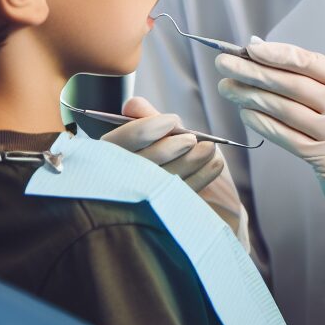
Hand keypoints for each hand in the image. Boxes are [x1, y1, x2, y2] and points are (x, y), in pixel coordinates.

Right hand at [101, 95, 225, 194]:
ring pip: (159, 181)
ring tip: (209, 148)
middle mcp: (116, 184)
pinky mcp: (163, 219)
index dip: (144, 130)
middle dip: (169, 148)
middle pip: (137, 165)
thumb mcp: (166, 135)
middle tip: (192, 139)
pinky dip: (201, 176)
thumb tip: (133, 105)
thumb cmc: (179, 158)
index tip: (172, 121)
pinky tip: (215, 163)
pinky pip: (179, 196)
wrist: (213, 198)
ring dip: (189, 160)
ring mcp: (138, 206)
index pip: (117, 143)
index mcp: (109, 158)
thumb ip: (149, 119)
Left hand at [216, 37, 324, 261]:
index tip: (249, 49)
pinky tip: (245, 113)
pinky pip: (286, 137)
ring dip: (251, 97)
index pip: (313, 62)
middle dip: (254, 72)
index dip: (277, 54)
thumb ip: (313, 80)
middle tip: (225, 64)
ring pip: (286, 110)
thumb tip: (261, 52)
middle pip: (295, 85)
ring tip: (228, 88)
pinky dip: (262, 123)